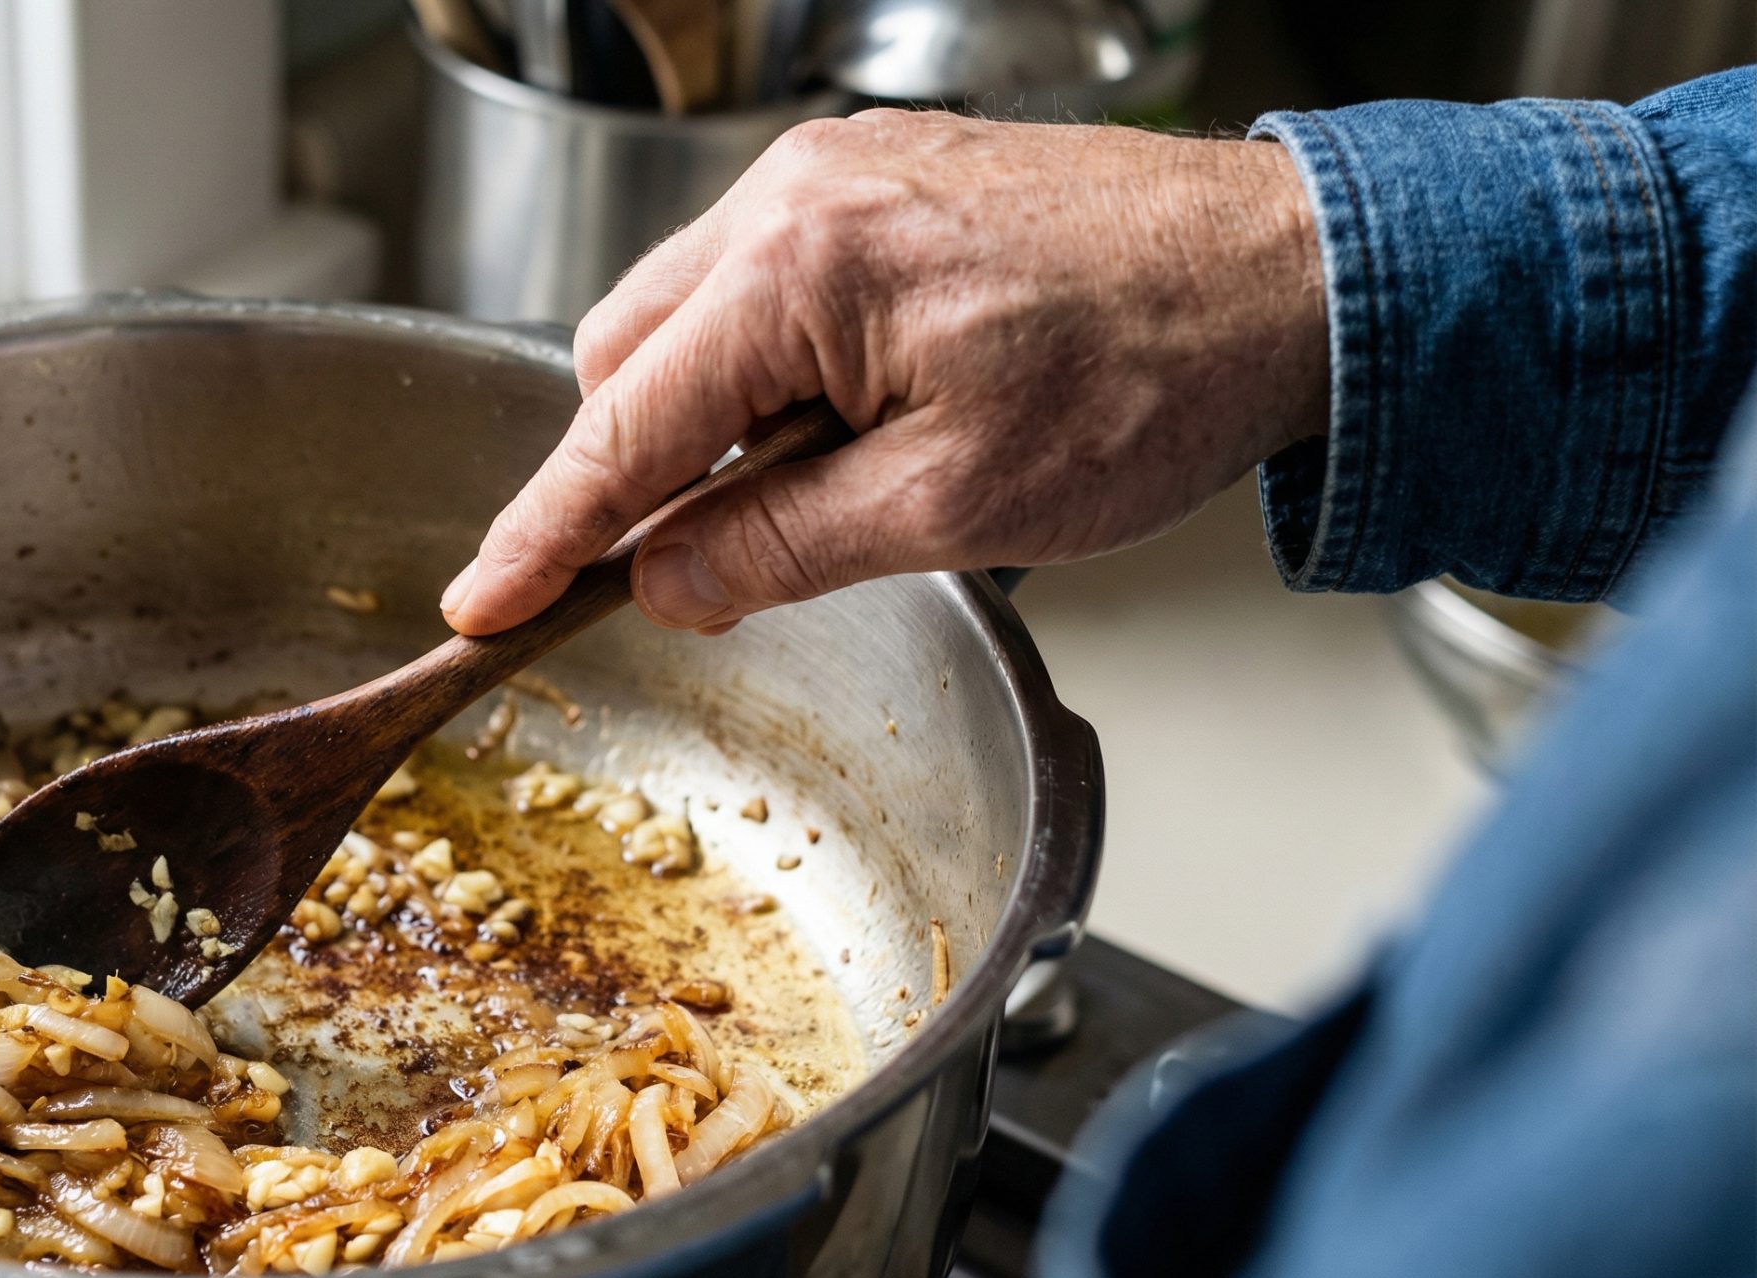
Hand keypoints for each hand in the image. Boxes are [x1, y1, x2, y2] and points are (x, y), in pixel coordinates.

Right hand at [439, 110, 1328, 635]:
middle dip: (632, 473)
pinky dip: (766, 371)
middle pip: (627, 358)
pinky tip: (847, 428)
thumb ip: (779, 547)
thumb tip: (666, 583)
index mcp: (800, 267)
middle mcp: (796, 195)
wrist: (1295, 274)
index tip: (483, 599)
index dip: (544, 532)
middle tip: (692, 571)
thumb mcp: (952, 509)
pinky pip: (762, 285)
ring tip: (818, 492)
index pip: (622, 428)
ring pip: (690, 320)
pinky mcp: (879, 182)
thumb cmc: (1156, 374)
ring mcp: (837, 176)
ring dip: (709, 423)